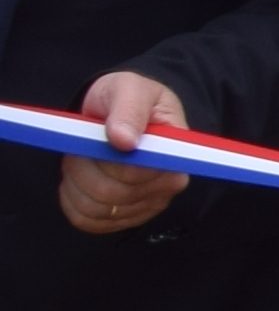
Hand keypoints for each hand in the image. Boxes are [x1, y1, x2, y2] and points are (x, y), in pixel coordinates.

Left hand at [58, 70, 190, 234]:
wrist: (118, 111)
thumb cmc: (128, 98)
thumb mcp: (129, 88)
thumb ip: (128, 110)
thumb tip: (124, 140)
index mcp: (174, 154)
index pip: (135, 173)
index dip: (105, 158)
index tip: (96, 137)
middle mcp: (167, 185)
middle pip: (112, 194)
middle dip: (84, 167)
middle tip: (81, 144)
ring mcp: (146, 204)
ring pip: (97, 209)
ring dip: (75, 183)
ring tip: (79, 159)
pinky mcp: (125, 217)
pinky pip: (89, 222)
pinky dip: (72, 201)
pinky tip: (76, 181)